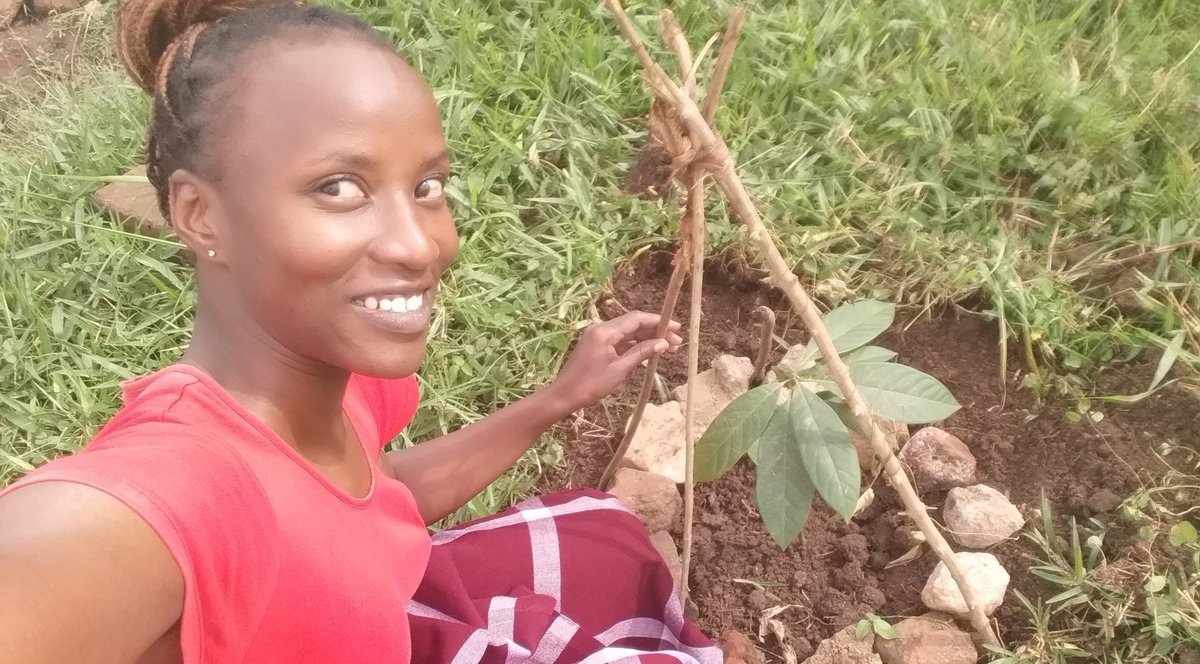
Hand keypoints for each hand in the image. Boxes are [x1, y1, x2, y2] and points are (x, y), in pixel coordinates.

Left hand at [548, 311, 682, 412]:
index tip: (676, 328)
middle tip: (676, 341)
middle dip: (656, 331)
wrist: (565, 395)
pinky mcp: (598, 345)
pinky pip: (621, 341)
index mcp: (605, 331)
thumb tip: (663, 343)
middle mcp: (601, 328)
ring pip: (628, 333)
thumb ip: (641, 353)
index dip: (658, 322)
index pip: (636, 319)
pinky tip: (651, 352)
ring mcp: (599, 336)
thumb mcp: (620, 369)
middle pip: (633, 324)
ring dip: (647, 339)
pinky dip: (636, 345)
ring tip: (668, 348)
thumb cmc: (591, 385)